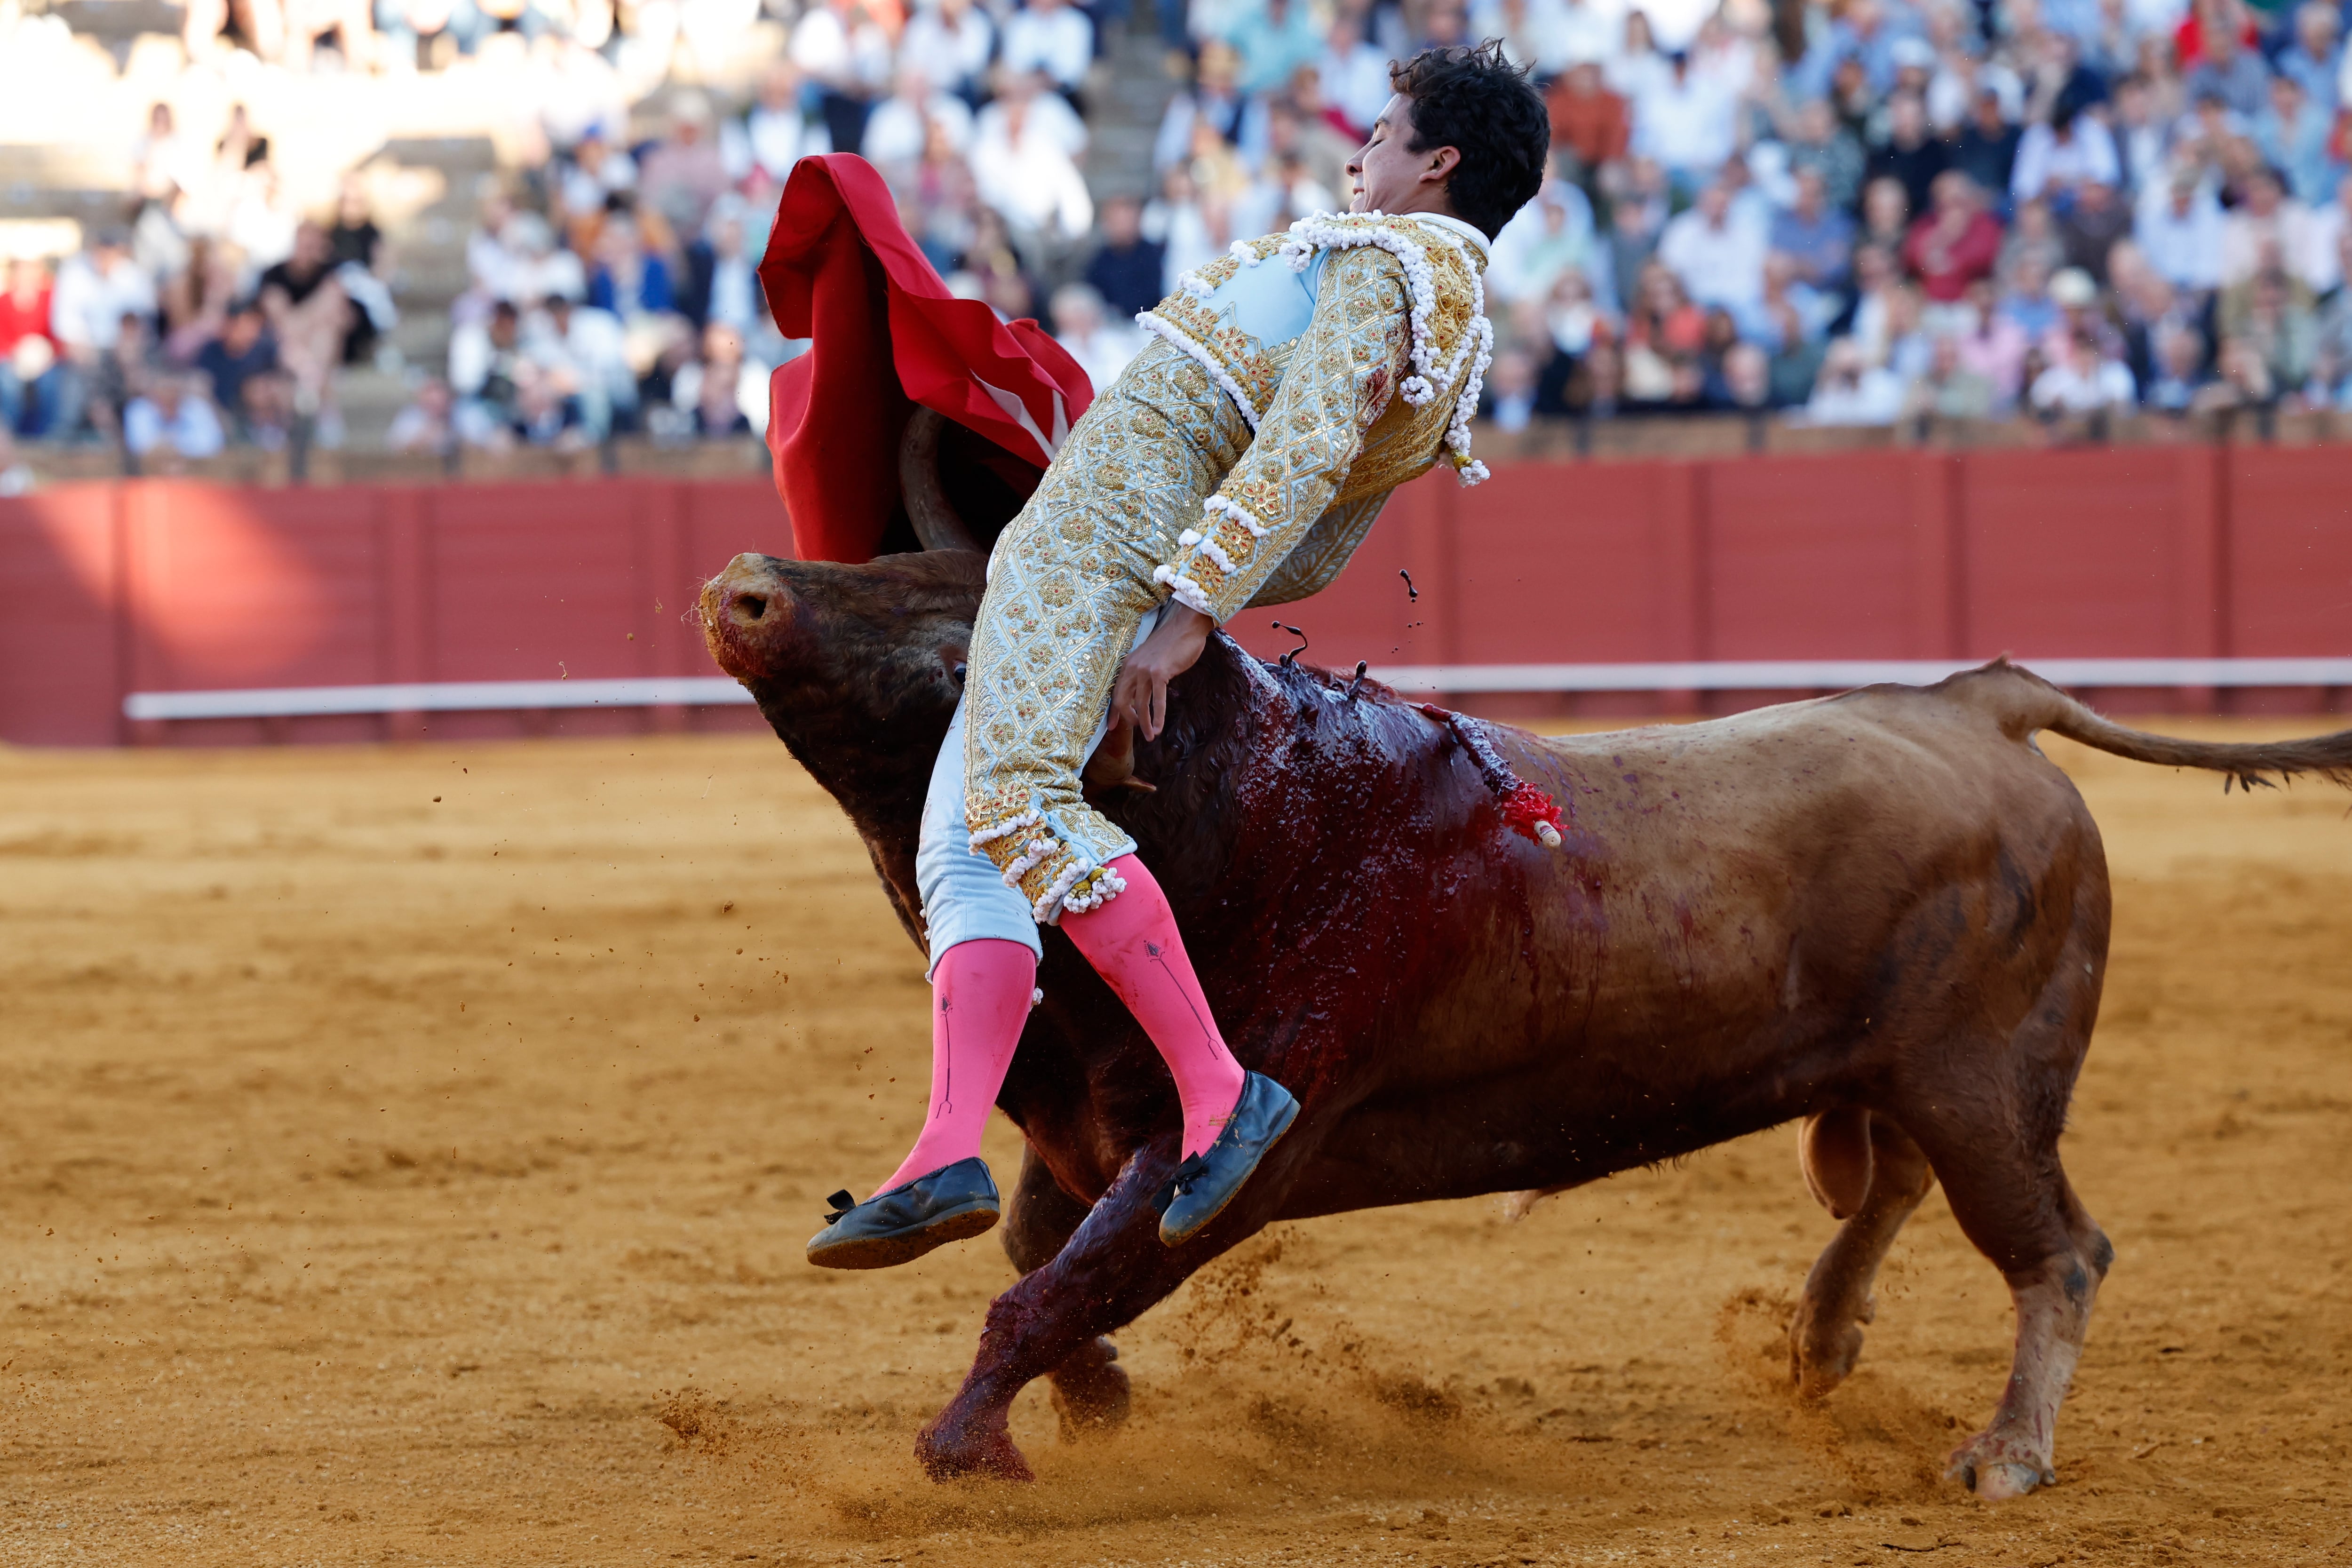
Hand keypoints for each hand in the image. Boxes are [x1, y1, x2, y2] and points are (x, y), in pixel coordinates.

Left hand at [1112, 604, 1213, 741]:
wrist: (1186, 627)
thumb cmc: (1172, 643)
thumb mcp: (1150, 658)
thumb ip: (1142, 673)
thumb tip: (1141, 692)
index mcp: (1128, 664)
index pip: (1116, 692)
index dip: (1114, 712)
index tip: (1112, 727)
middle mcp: (1132, 667)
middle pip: (1122, 700)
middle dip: (1128, 719)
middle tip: (1138, 729)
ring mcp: (1145, 670)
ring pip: (1140, 704)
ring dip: (1145, 723)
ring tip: (1151, 736)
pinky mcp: (1159, 673)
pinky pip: (1157, 701)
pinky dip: (1158, 717)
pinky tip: (1159, 728)